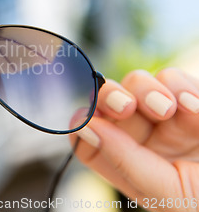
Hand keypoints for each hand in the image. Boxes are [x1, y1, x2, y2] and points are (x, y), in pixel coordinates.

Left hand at [73, 68, 198, 210]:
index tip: (87, 115)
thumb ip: (124, 160)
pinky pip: (174, 79)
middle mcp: (145, 140)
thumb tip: (83, 127)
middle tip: (125, 106)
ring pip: (137, 84)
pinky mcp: (193, 100)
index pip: (88, 139)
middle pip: (108, 104)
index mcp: (130, 167)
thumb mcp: (168, 191)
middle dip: (112, 98)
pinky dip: (182, 88)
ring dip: (151, 92)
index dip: (83, 123)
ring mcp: (170, 118)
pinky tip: (195, 109)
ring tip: (176, 111)